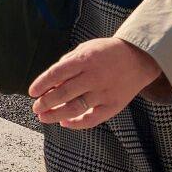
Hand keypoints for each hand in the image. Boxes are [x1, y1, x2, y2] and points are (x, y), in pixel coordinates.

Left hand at [29, 37, 160, 127]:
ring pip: (74, 108)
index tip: (32, 92)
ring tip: (43, 118)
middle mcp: (93, 76)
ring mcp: (103, 92)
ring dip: (55, 115)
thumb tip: (51, 81)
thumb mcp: (86, 48)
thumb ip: (68, 62)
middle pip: (63, 93)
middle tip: (36, 108)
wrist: (139, 58)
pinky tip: (65, 122)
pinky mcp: (113, 105)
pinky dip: (76, 123)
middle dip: (45, 103)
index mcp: (85, 59)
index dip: (42, 84)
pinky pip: (92, 119)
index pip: (56, 73)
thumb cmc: (107, 52)